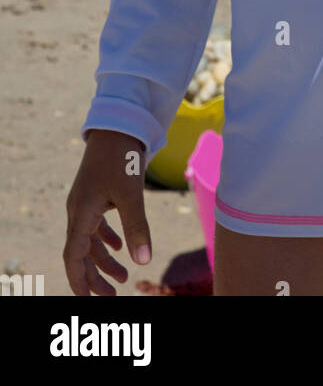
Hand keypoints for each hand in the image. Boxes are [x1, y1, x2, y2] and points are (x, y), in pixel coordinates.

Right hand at [64, 130, 152, 295]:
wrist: (118, 125)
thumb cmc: (122, 157)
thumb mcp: (131, 194)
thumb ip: (137, 228)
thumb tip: (145, 261)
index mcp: (82, 213)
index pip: (74, 256)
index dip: (79, 280)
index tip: (88, 300)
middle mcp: (79, 210)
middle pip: (81, 253)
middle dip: (95, 276)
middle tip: (113, 294)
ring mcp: (86, 202)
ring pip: (90, 241)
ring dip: (104, 260)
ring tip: (123, 276)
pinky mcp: (96, 194)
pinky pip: (96, 226)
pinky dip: (107, 239)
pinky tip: (120, 248)